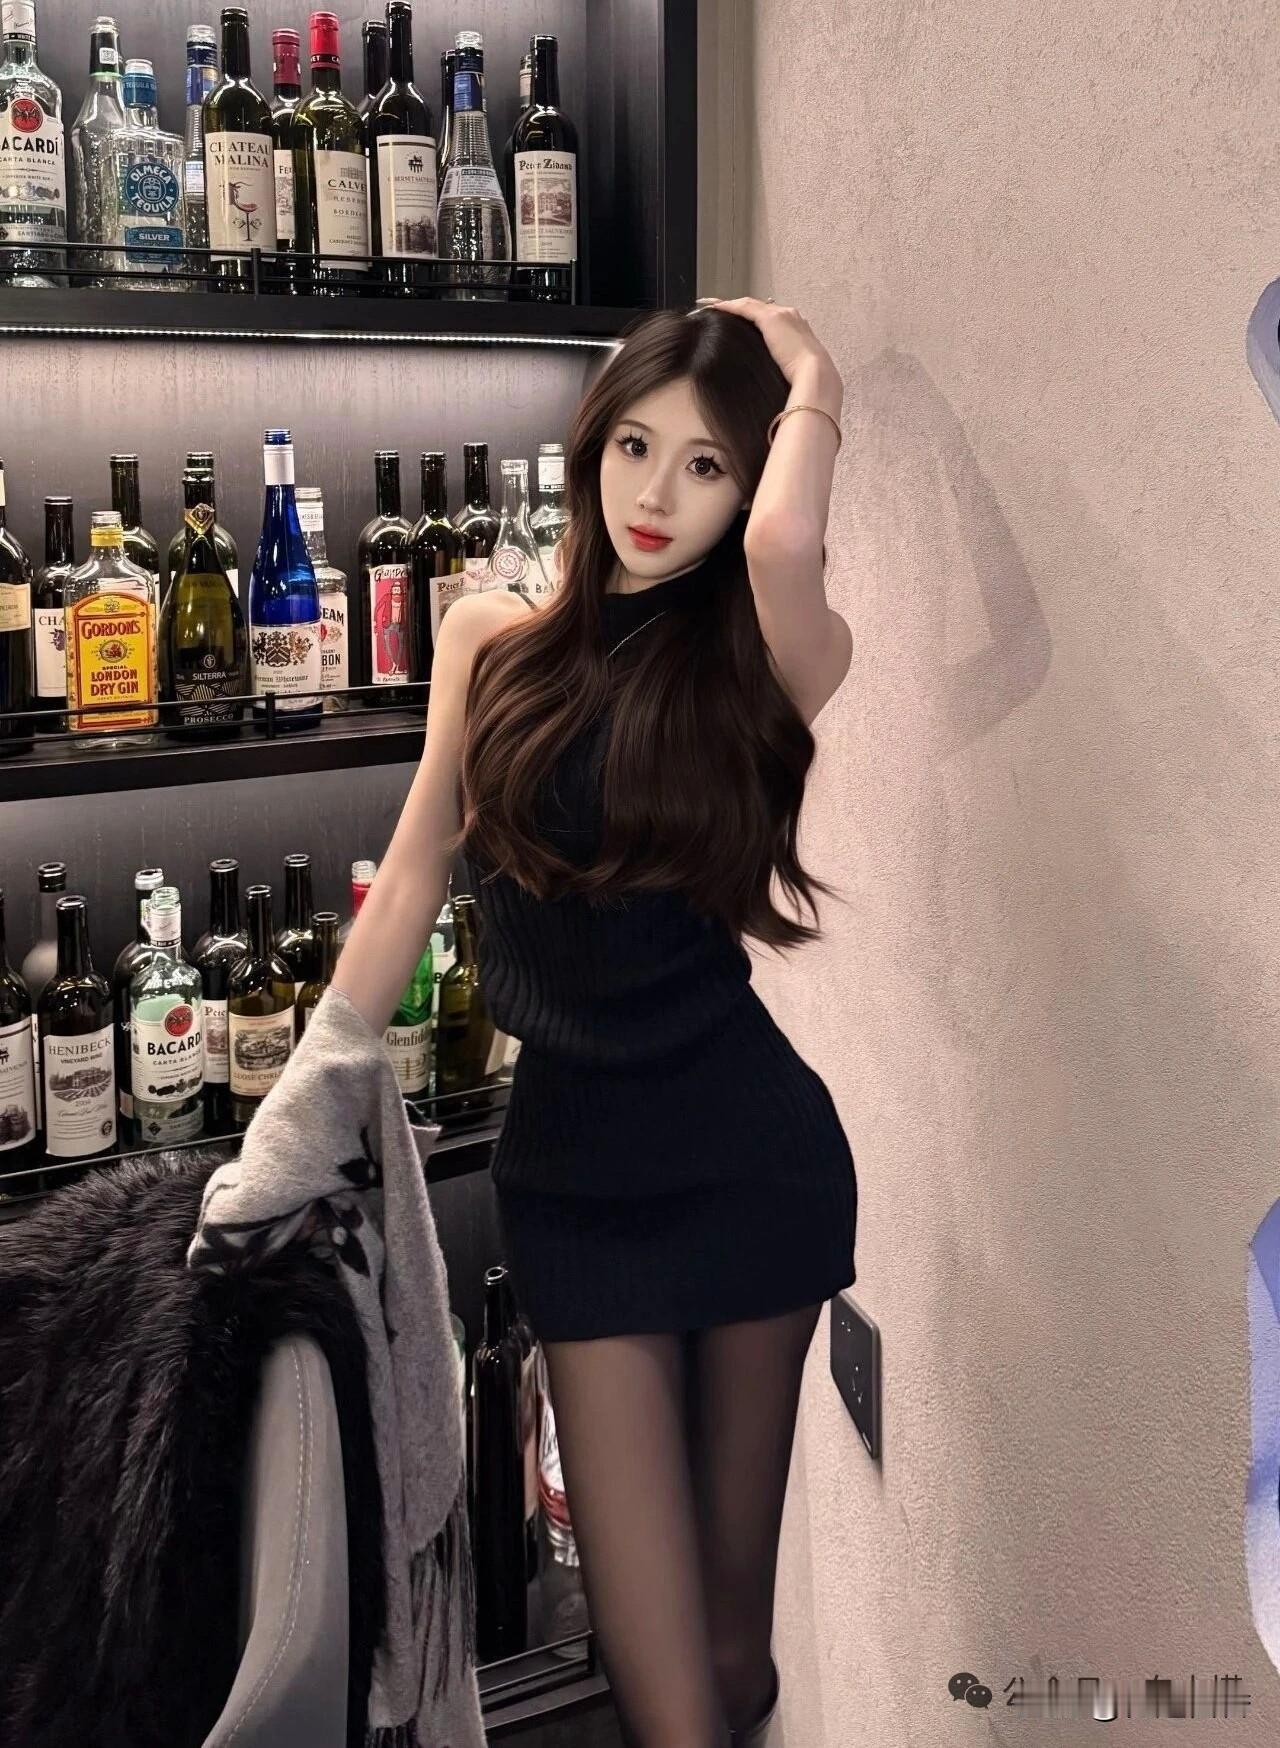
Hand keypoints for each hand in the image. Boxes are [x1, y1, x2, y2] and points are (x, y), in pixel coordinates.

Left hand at [695, 294, 842, 402]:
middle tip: (717, 309)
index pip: (771, 319)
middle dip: (738, 309)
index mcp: (798, 330)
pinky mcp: (771, 319)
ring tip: (710, 305)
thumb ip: (784, 372)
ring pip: (750, 305)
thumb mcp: (796, 374)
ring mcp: (781, 315)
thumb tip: (770, 385)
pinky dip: (729, 306)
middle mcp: (790, 316)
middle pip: (759, 308)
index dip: (752, 320)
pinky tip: (714, 307)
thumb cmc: (809, 382)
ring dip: (729, 304)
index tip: (739, 325)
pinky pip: (745, 308)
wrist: (817, 376)